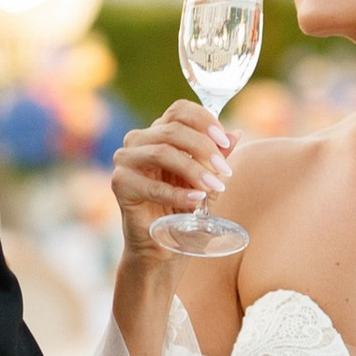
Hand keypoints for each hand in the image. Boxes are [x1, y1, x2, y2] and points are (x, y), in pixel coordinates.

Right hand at [111, 99, 230, 259]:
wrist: (160, 244)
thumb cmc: (182, 207)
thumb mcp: (205, 179)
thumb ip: (217, 157)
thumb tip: (236, 135)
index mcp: (158, 131)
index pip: (180, 110)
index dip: (204, 121)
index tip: (224, 142)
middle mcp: (138, 140)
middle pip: (173, 130)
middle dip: (204, 149)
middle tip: (225, 172)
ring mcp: (125, 160)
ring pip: (162, 152)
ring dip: (193, 170)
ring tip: (214, 187)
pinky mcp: (119, 184)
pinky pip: (152, 185)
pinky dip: (177, 193)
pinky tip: (196, 200)